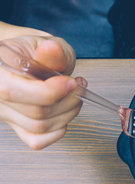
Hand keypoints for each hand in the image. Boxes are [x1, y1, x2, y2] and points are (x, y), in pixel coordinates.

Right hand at [0, 35, 85, 149]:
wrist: (26, 59)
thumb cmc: (33, 51)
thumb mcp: (44, 43)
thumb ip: (51, 51)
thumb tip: (52, 49)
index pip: (13, 91)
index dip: (50, 91)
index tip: (72, 83)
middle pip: (33, 112)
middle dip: (67, 100)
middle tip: (78, 86)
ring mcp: (3, 113)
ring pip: (39, 127)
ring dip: (68, 113)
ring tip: (75, 94)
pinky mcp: (15, 126)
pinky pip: (36, 140)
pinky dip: (58, 129)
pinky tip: (64, 112)